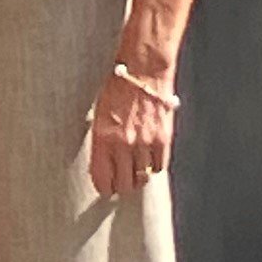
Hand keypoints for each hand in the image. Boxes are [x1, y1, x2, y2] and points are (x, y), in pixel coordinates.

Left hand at [87, 68, 172, 196]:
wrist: (143, 71)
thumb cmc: (118, 88)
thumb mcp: (98, 114)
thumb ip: (101, 141)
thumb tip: (103, 164)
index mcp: (102, 138)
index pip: (101, 177)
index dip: (104, 188)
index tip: (105, 190)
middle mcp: (123, 144)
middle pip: (123, 184)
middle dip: (122, 187)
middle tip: (122, 184)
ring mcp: (144, 143)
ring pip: (142, 178)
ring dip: (139, 178)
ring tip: (136, 173)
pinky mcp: (162, 139)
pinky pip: (159, 166)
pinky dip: (155, 166)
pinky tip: (150, 159)